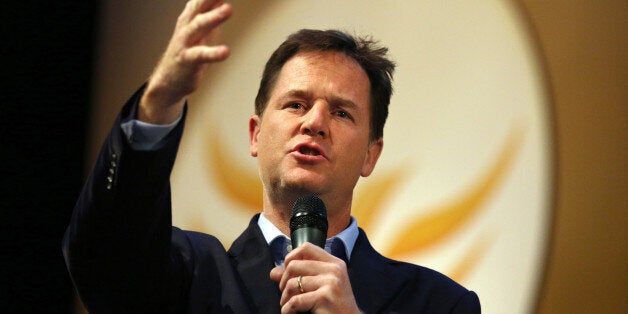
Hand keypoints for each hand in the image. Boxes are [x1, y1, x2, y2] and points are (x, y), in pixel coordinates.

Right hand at [139, 0, 231, 123]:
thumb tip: (222, 0)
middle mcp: (187, 26)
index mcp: (191, 17)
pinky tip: (225, 52)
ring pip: (198, 25)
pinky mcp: (187, 60)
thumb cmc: (188, 52)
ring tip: (228, 8)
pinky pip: (201, 55)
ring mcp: (185, 42)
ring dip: (213, 17)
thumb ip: (212, 12)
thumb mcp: (202, 29)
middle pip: (198, 5)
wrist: (168, 80)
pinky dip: (213, 53)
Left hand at [270, 242, 360, 313]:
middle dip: (283, 282)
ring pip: (292, 283)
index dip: (291, 257)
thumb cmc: (333, 305)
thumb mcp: (319, 286)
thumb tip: (273, 272)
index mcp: (334, 263)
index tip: (288, 272)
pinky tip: (290, 313)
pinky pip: (296, 300)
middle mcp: (334, 269)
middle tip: (286, 294)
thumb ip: (298, 276)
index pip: (306, 247)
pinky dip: (288, 309)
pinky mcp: (326, 296)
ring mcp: (331, 282)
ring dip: (285, 298)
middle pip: (294, 265)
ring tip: (288, 306)